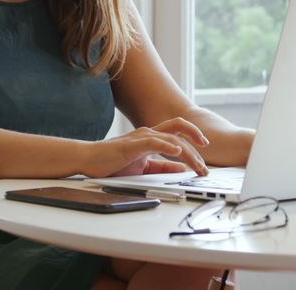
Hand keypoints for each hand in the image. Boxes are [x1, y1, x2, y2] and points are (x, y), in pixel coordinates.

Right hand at [80, 117, 210, 177]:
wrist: (89, 160)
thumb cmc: (111, 162)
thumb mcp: (143, 166)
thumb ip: (161, 165)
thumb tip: (180, 167)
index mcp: (152, 137)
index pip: (178, 133)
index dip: (194, 139)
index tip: (205, 155)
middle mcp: (149, 133)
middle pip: (180, 128)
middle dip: (197, 143)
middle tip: (206, 163)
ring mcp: (141, 137)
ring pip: (172, 138)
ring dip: (189, 153)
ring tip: (198, 165)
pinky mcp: (132, 145)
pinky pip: (154, 142)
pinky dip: (167, 146)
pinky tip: (177, 152)